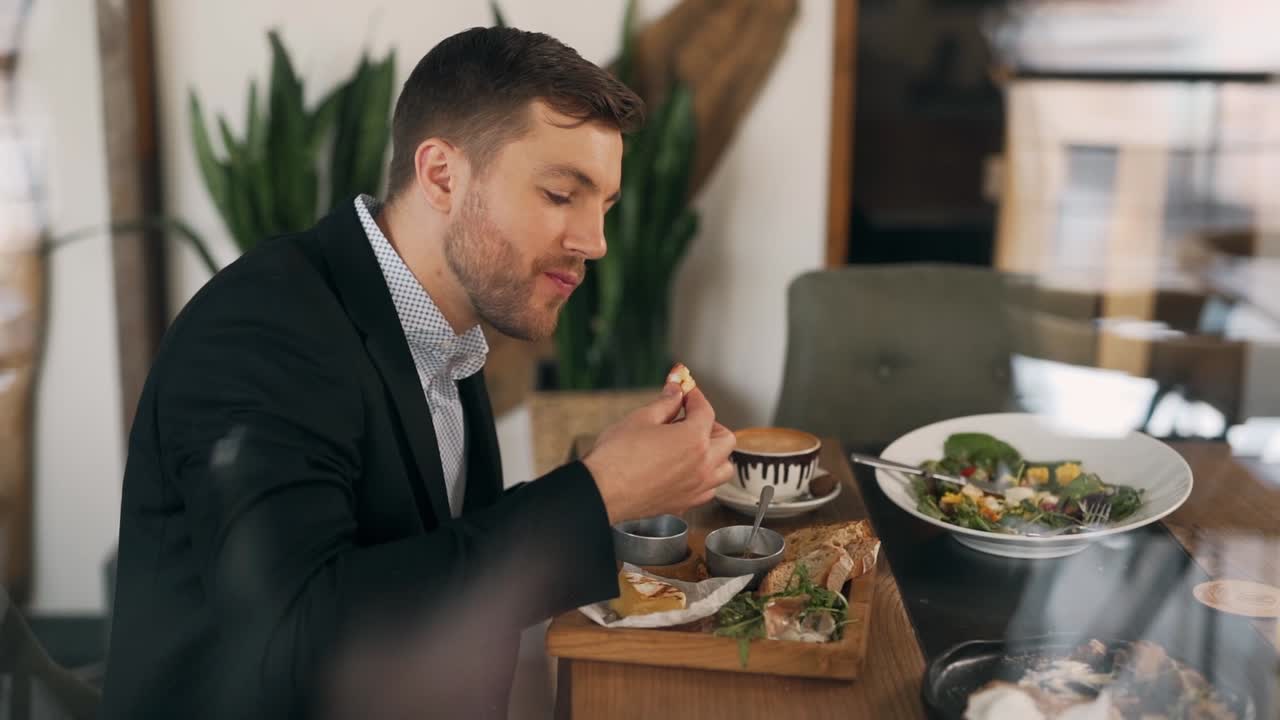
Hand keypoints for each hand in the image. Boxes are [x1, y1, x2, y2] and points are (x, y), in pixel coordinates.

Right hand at [583, 382, 735, 524]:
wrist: (602, 492)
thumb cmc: (617, 456)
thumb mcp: (641, 418)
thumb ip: (665, 403)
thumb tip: (675, 391)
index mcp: (694, 439)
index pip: (706, 411)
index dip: (695, 397)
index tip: (686, 393)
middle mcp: (702, 465)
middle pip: (725, 439)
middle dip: (711, 424)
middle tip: (692, 419)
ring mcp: (696, 487)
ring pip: (724, 468)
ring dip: (716, 454)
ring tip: (696, 447)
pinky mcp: (685, 503)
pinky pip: (708, 489)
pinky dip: (705, 477)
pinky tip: (688, 471)